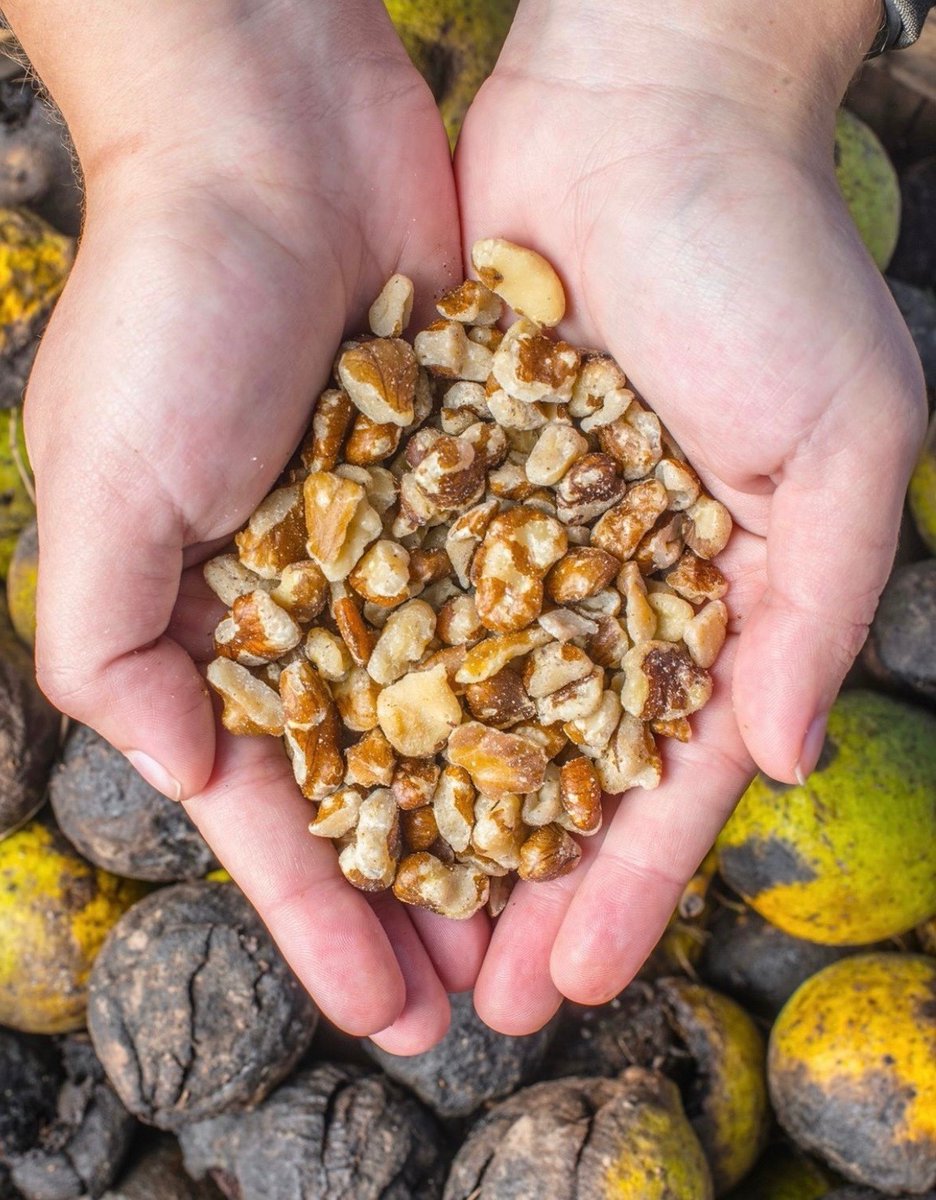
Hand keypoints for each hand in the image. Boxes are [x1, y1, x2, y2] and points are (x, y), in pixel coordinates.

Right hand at [10, 0, 483, 1050]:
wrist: (277, 143)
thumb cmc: (170, 311)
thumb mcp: (101, 486)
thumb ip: (111, 643)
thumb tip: (172, 771)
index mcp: (214, 627)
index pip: (275, 807)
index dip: (325, 916)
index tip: (385, 1012)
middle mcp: (315, 604)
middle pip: (385, 786)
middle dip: (429, 897)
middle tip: (487, 1001)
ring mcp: (405, 549)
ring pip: (469, 717)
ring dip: (508, 819)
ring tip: (557, 918)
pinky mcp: (484, 485)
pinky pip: (531, 606)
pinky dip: (561, 686)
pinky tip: (606, 766)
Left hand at [454, 0, 925, 1031]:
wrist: (643, 114)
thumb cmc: (765, 266)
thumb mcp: (849, 437)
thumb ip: (819, 605)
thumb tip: (778, 758)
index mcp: (722, 600)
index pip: (672, 774)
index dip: (629, 882)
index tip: (577, 976)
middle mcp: (616, 588)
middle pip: (559, 771)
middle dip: (523, 886)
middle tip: (475, 998)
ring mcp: (522, 539)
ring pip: (469, 710)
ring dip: (437, 818)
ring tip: (396, 926)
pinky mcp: (441, 479)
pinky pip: (404, 602)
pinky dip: (375, 687)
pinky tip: (337, 771)